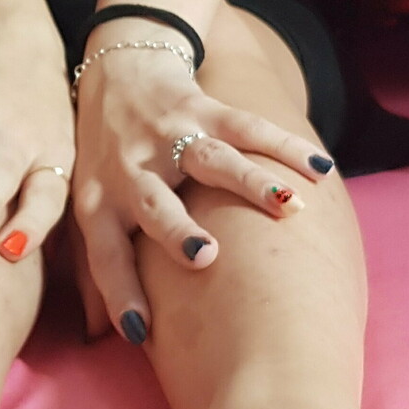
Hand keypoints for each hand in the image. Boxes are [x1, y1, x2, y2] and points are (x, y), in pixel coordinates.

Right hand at [0, 18, 73, 258]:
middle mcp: (12, 133)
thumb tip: (14, 280)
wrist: (16, 37)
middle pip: (0, 168)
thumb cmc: (36, 121)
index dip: (32, 223)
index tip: (10, 251)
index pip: (47, 195)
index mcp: (47, 157)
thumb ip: (38, 210)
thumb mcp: (57, 157)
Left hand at [71, 44, 332, 340]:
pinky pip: (249, 127)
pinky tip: (320, 168)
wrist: (118, 69)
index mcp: (101, 204)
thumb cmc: (105, 158)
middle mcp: (132, 170)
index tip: (139, 331)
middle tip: (205, 256)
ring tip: (288, 208)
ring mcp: (169, 136)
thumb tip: (101, 338)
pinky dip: (285, 147)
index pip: (104, 254)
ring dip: (250, 182)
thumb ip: (96, 267)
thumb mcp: (88, 206)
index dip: (118, 291)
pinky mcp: (204, 108)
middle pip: (154, 203)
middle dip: (177, 230)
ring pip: (211, 160)